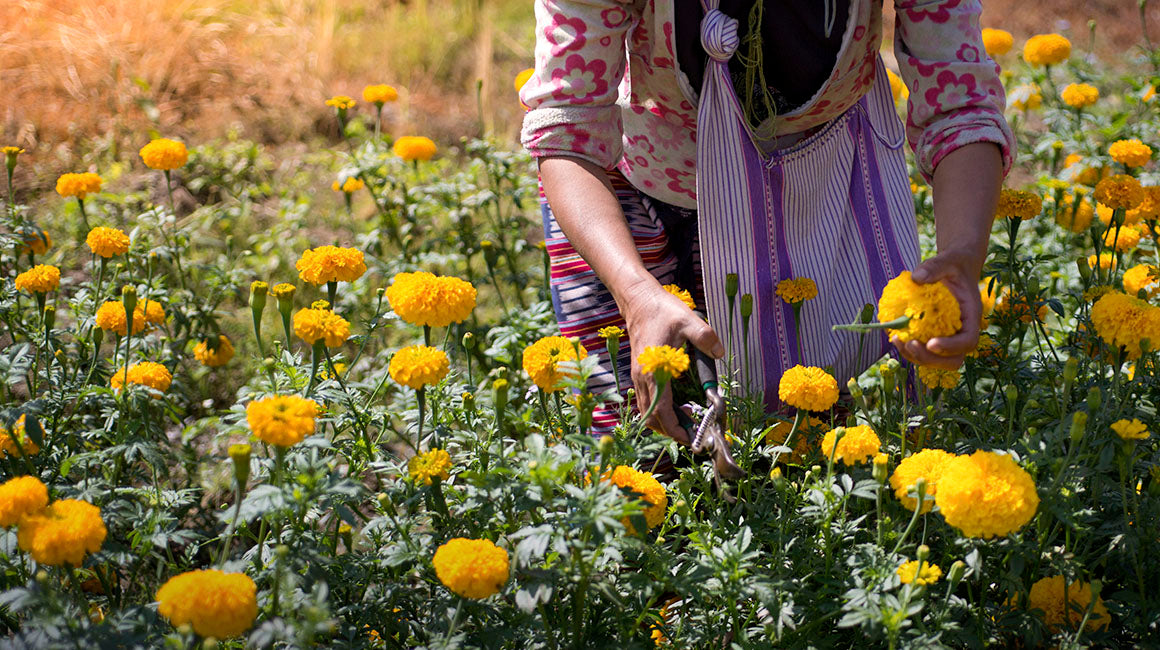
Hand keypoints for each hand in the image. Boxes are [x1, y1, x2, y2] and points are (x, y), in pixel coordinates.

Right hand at [617, 280, 723, 443]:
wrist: (639, 301)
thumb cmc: (662, 311)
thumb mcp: (689, 321)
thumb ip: (706, 337)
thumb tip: (719, 352)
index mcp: (654, 371)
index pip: (662, 412)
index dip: (676, 429)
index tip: (691, 438)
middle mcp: (643, 378)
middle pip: (652, 418)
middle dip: (672, 431)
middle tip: (693, 435)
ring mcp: (639, 376)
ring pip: (647, 412)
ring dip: (664, 422)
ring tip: (687, 423)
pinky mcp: (639, 373)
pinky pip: (646, 401)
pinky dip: (659, 411)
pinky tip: (676, 406)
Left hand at [892, 249, 983, 369]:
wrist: (953, 268)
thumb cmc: (953, 265)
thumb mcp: (947, 261)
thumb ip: (934, 267)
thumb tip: (916, 277)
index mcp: (971, 316)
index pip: (968, 341)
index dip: (951, 347)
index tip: (931, 343)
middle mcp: (962, 331)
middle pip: (953, 360)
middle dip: (930, 358)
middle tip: (910, 344)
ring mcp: (948, 337)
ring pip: (936, 360)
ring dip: (916, 356)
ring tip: (897, 340)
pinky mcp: (934, 335)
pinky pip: (923, 350)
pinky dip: (909, 348)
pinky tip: (895, 335)